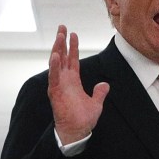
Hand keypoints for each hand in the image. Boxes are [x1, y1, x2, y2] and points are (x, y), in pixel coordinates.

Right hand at [48, 25, 109, 143]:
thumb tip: (105, 84)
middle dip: (61, 41)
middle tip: (61, 27)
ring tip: (59, 36)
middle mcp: (64, 80)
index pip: (72, 59)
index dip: (72, 46)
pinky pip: (54, 77)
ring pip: (56, 63)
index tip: (73, 33)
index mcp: (73, 81)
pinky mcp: (55, 92)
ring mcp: (59, 85)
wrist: (77, 132)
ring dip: (57, 49)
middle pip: (62, 56)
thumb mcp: (96, 103)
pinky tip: (55, 55)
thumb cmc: (84, 120)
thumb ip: (99, 92)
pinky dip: (54, 67)